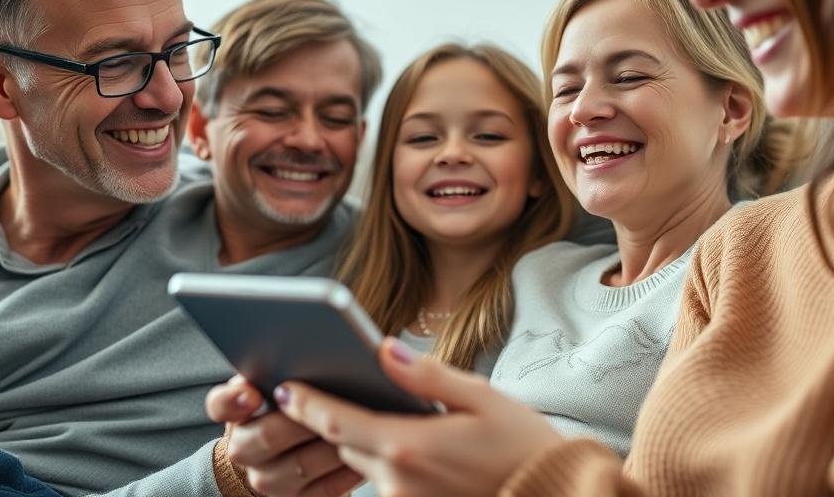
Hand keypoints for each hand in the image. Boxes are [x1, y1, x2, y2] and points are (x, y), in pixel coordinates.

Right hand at [206, 375, 362, 496]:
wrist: (286, 452)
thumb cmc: (293, 403)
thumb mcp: (281, 379)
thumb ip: (285, 365)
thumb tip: (310, 350)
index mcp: (237, 413)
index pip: (220, 404)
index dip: (234, 399)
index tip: (253, 393)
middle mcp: (244, 449)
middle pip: (268, 435)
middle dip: (303, 418)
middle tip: (331, 402)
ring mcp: (269, 479)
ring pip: (302, 463)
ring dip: (332, 443)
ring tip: (360, 424)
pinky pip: (326, 487)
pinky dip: (349, 468)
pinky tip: (366, 450)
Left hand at [273, 337, 564, 496]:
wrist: (552, 496)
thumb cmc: (522, 444)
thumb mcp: (480, 397)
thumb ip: (426, 375)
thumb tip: (382, 350)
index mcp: (409, 446)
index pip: (337, 421)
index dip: (304, 403)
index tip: (282, 386)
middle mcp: (397, 480)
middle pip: (344, 441)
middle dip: (330, 416)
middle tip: (316, 384)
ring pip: (363, 461)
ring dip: (357, 435)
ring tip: (358, 404)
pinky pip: (385, 480)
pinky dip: (382, 456)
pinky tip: (402, 436)